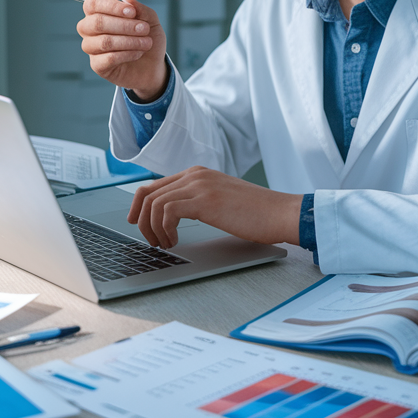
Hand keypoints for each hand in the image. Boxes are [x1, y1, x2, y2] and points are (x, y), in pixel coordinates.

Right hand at [77, 0, 167, 99]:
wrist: (153, 65)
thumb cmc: (147, 38)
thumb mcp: (149, 20)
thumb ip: (138, 7)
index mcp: (98, 12)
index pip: (93, 3)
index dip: (112, 6)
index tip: (132, 12)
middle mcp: (90, 29)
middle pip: (96, 22)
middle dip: (124, 25)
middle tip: (144, 29)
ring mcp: (91, 48)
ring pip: (104, 42)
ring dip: (129, 41)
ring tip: (146, 43)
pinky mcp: (97, 65)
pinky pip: (108, 58)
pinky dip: (127, 54)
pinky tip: (138, 53)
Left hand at [127, 166, 302, 248]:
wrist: (281, 212)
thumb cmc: (256, 213)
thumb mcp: (221, 200)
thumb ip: (198, 200)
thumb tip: (172, 216)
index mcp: (197, 173)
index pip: (155, 185)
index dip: (139, 206)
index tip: (136, 223)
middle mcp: (195, 174)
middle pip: (148, 192)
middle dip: (141, 220)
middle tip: (149, 240)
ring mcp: (199, 185)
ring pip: (154, 202)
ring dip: (153, 228)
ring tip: (165, 244)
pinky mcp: (205, 200)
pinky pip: (167, 211)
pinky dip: (165, 229)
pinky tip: (175, 240)